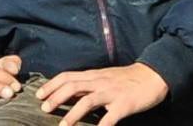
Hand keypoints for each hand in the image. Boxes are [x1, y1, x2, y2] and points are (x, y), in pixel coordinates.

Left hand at [41, 66, 171, 125]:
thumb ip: (87, 85)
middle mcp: (101, 82)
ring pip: (88, 100)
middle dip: (56, 98)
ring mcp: (113, 93)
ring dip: (73, 114)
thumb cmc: (127, 79)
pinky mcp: (125, 104)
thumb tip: (66, 95)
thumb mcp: (105, 78)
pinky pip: (111, 117)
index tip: (38, 95)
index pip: (68, 76)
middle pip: (73, 86)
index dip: (52, 85)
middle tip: (44, 109)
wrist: (154, 75)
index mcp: (95, 76)